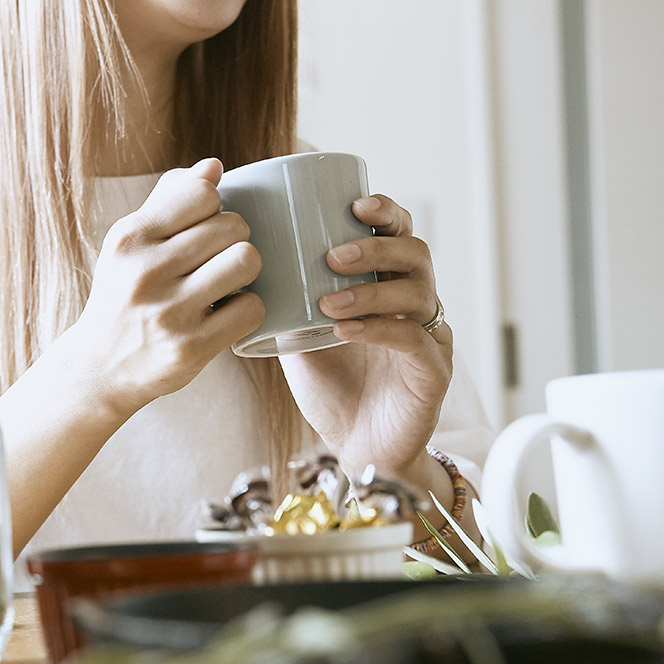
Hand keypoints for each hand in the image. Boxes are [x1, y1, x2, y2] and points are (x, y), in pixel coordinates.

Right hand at [60, 157, 264, 419]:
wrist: (99, 368)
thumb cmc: (122, 298)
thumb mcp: (128, 247)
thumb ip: (167, 202)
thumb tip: (213, 167)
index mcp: (129, 239)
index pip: (202, 193)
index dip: (214, 208)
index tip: (202, 229)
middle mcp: (145, 273)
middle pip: (232, 226)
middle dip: (234, 240)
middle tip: (217, 260)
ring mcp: (169, 313)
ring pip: (246, 261)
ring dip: (245, 271)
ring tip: (228, 282)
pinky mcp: (191, 348)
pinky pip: (251, 309)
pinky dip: (247, 309)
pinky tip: (227, 313)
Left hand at [279, 194, 452, 484]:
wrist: (355, 449)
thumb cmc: (332, 391)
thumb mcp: (300, 339)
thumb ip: (286, 304)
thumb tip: (242, 269)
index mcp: (389, 288)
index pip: (399, 236)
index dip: (385, 214)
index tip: (355, 203)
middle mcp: (416, 306)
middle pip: (416, 254)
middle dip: (376, 246)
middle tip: (334, 254)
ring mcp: (429, 337)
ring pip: (417, 292)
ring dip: (370, 290)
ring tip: (328, 299)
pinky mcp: (433, 372)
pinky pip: (413, 339)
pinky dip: (378, 328)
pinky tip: (344, 329)